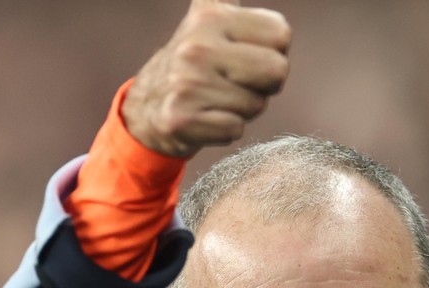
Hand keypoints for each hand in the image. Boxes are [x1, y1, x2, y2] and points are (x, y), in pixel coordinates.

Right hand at [122, 0, 290, 157]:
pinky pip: (235, 130)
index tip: (246, 56)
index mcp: (211, 15)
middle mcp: (196, 45)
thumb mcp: (211, 15)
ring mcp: (187, 83)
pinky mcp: (180, 119)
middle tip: (235, 82)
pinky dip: (225, 129)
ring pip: (256, 106)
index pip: (281, 35)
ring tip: (215, 99)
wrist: (147, 110)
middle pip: (277, 72)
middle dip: (262, 85)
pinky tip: (205, 118)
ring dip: (241, 109)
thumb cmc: (195, 62)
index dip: (272, 52)